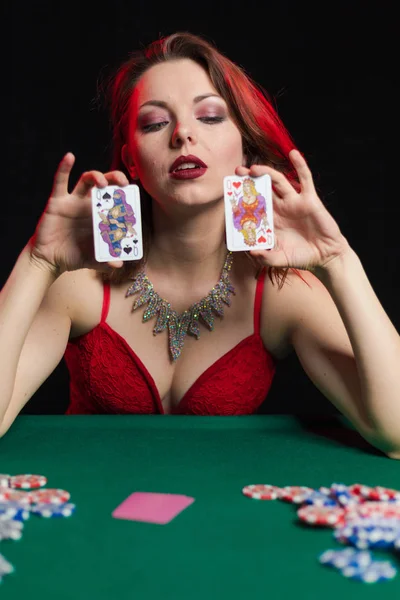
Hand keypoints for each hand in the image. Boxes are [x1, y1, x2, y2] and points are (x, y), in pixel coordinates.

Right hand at [30, 153, 129, 274]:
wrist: (49, 260)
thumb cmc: (73, 256)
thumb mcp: (93, 259)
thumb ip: (105, 260)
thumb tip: (119, 264)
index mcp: (100, 216)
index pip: (116, 200)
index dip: (125, 197)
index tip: (134, 198)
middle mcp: (88, 205)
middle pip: (104, 185)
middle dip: (115, 179)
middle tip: (124, 183)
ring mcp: (73, 201)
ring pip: (86, 181)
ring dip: (96, 177)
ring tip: (103, 182)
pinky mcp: (57, 202)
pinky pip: (60, 182)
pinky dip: (64, 168)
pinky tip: (69, 157)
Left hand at [235, 149, 349, 270]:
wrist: (326, 255)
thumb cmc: (302, 256)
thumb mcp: (280, 259)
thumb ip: (266, 257)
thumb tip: (251, 251)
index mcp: (271, 220)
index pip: (254, 206)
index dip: (243, 199)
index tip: (229, 193)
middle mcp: (281, 208)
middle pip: (262, 189)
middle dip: (249, 181)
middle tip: (236, 172)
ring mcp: (294, 202)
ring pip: (279, 181)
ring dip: (266, 172)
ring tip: (253, 167)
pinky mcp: (310, 199)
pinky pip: (305, 179)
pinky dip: (300, 165)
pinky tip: (293, 153)